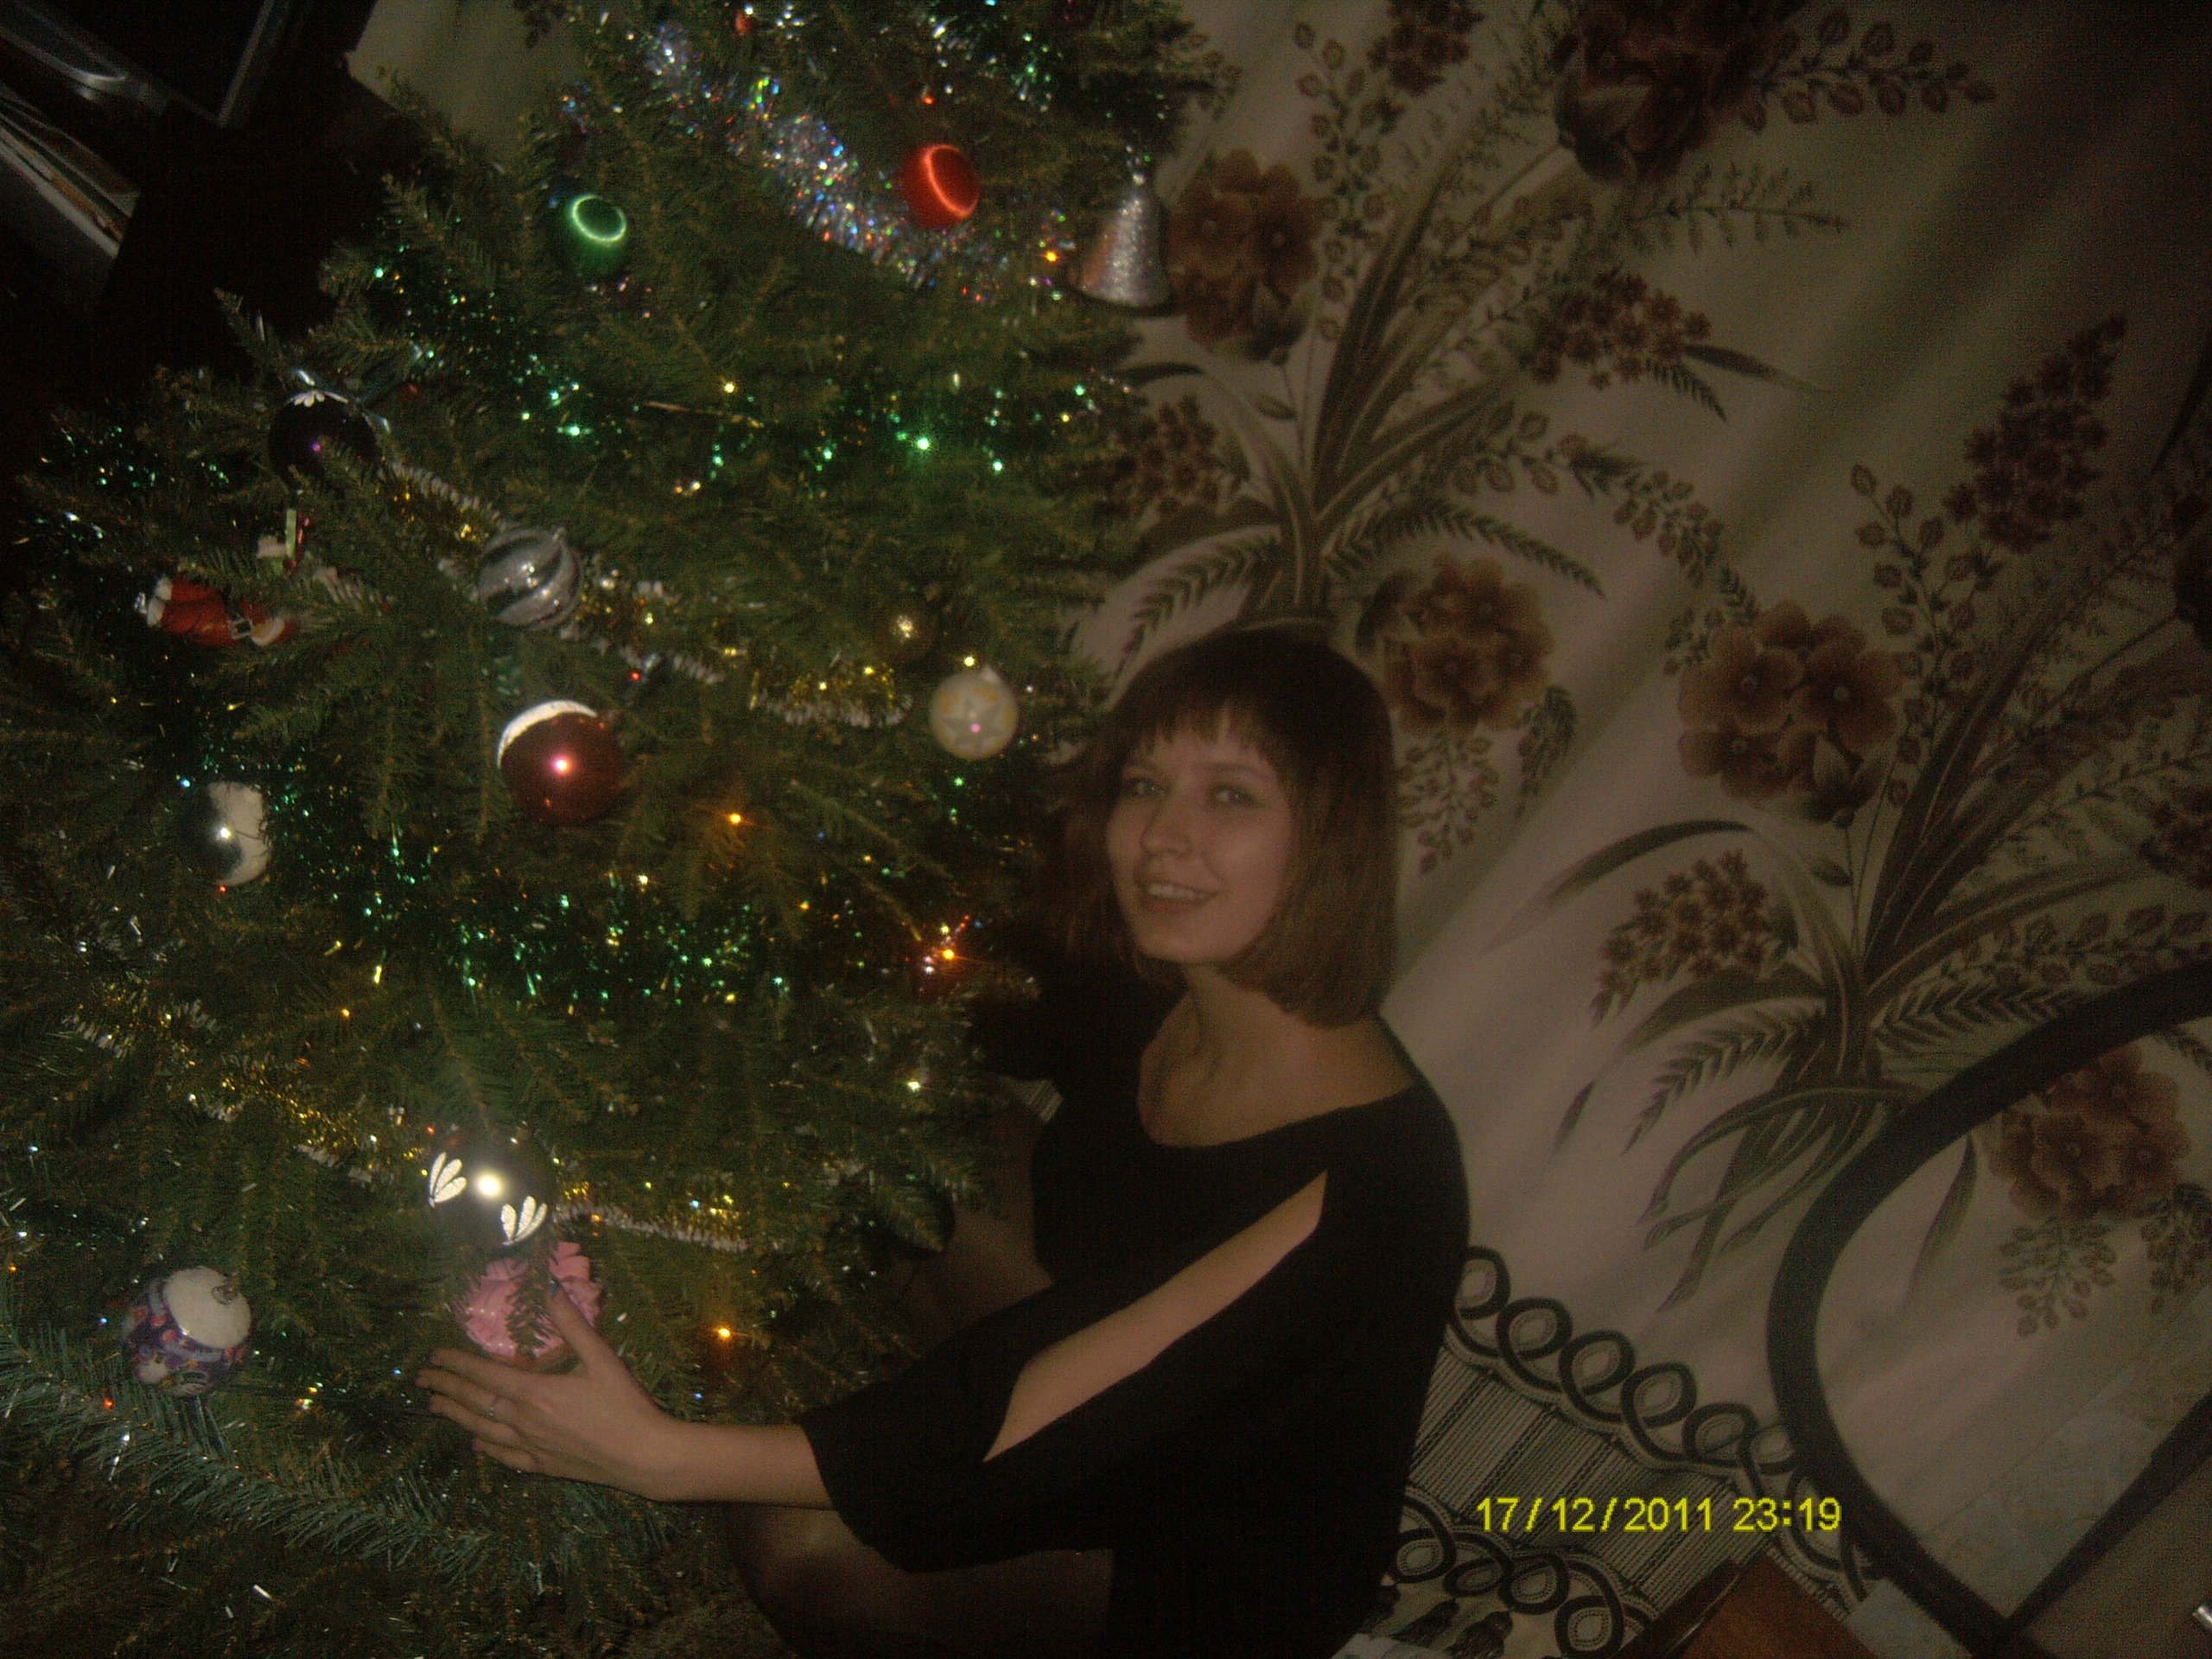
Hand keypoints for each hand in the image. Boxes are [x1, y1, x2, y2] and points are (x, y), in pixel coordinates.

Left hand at [418, 1285, 695, 1499]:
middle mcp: (523, 1420)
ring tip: (434, 1407)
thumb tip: (550, 1289)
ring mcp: (530, 1446)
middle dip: (445, 1388)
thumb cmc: (623, 1404)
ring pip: (481, 1429)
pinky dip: (485, 1448)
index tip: (434, 1355)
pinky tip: (476, 1445)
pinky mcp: (542, 1465)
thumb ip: (572, 1325)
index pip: (483, 1373)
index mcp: (534, 1392)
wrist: (642, 1455)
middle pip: (474, 1401)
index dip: (456, 1363)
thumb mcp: (601, 1358)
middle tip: (420, 1379)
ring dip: (455, 1416)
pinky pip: (504, 1456)